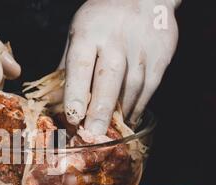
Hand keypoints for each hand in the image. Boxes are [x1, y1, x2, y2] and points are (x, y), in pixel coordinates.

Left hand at [62, 0, 179, 133]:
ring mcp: (141, 47)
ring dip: (120, 113)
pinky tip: (127, 118)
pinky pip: (149, 88)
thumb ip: (68, 67)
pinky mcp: (161, 55)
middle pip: (109, 79)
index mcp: (88, 33)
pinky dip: (137, 107)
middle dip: (100, 109)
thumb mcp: (78, 34)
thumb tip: (54, 101)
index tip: (72, 116)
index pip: (80, 66)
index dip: (75, 93)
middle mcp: (115, 40)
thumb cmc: (102, 19)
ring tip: (108, 132)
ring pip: (132, 88)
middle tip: (93, 134)